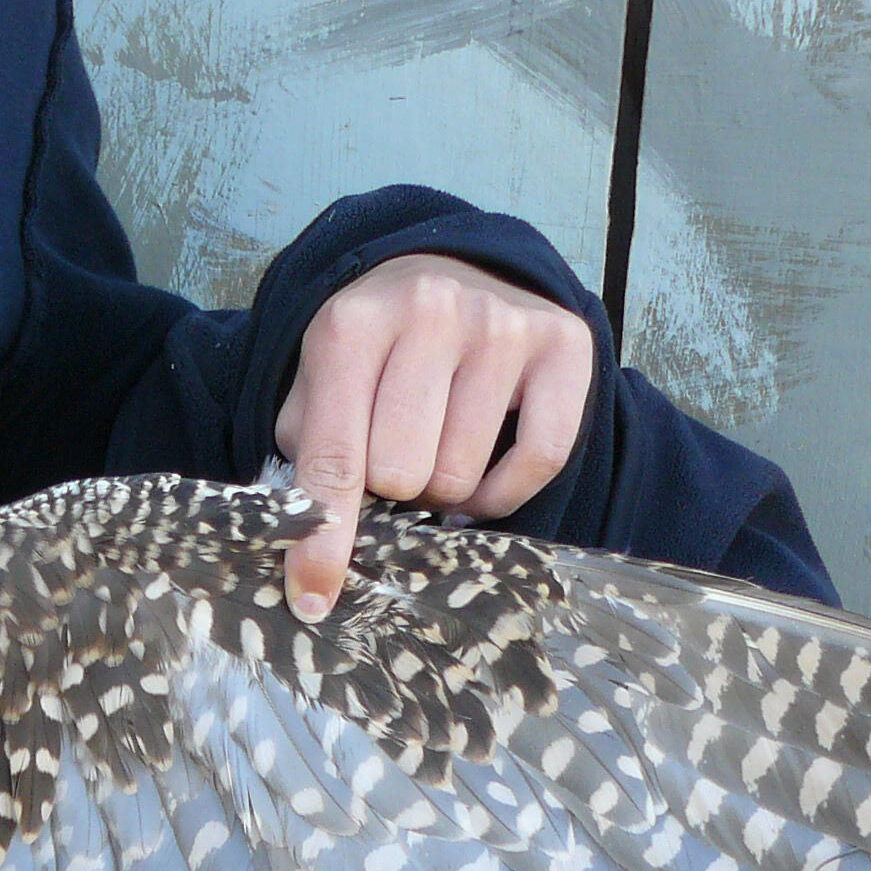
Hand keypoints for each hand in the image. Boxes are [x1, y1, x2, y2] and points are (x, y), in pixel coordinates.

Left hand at [272, 252, 597, 621]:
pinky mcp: (562, 344)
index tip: (315, 598)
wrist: (448, 271)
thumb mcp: (318, 384)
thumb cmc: (374, 352)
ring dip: (442, 488)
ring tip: (435, 448)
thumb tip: (312, 558)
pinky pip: (537, 461)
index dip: (324, 540)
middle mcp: (429, 311)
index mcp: (352, 324)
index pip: (336, 459)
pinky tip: (480, 472)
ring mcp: (501, 324)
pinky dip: (503, 491)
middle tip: (394, 459)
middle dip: (392, 490)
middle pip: (402, 475)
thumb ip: (308, 459)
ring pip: (461, 475)